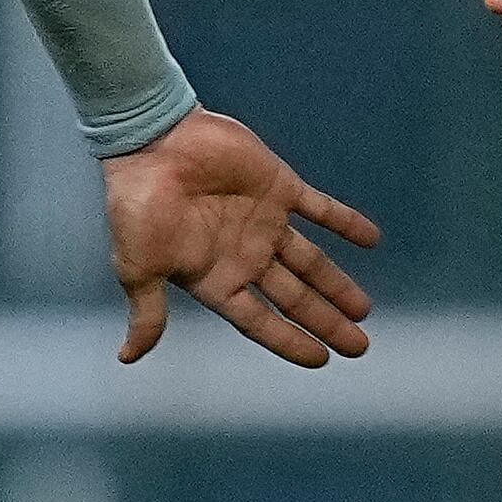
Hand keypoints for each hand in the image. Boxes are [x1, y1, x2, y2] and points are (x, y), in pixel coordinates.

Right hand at [103, 109, 381, 367]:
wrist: (150, 141)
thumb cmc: (137, 206)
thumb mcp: (138, 268)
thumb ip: (148, 314)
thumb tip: (129, 358)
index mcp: (215, 279)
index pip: (260, 321)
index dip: (290, 342)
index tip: (321, 360)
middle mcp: (245, 255)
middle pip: (295, 298)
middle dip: (326, 321)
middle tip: (358, 345)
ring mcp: (264, 221)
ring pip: (311, 261)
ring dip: (338, 284)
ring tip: (363, 309)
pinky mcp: (278, 187)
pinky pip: (320, 209)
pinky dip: (346, 223)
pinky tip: (372, 238)